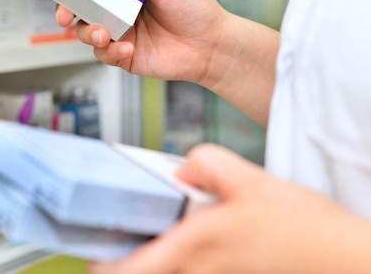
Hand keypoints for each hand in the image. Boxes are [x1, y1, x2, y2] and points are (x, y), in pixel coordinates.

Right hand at [56, 0, 226, 83]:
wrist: (211, 44)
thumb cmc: (194, 6)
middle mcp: (118, 8)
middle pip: (81, 7)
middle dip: (67, 10)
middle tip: (65, 14)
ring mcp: (120, 33)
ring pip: (87, 32)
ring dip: (89, 33)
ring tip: (105, 34)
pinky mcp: (123, 56)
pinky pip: (104, 55)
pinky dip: (110, 52)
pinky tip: (128, 49)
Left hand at [88, 144, 370, 273]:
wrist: (338, 255)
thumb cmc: (299, 227)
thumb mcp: (250, 179)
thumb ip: (205, 163)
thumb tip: (180, 168)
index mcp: (195, 246)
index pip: (129, 271)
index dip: (101, 265)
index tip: (89, 250)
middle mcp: (198, 269)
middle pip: (141, 271)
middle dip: (121, 251)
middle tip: (115, 224)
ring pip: (163, 267)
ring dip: (148, 248)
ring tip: (149, 218)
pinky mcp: (224, 272)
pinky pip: (184, 265)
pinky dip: (172, 248)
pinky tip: (185, 223)